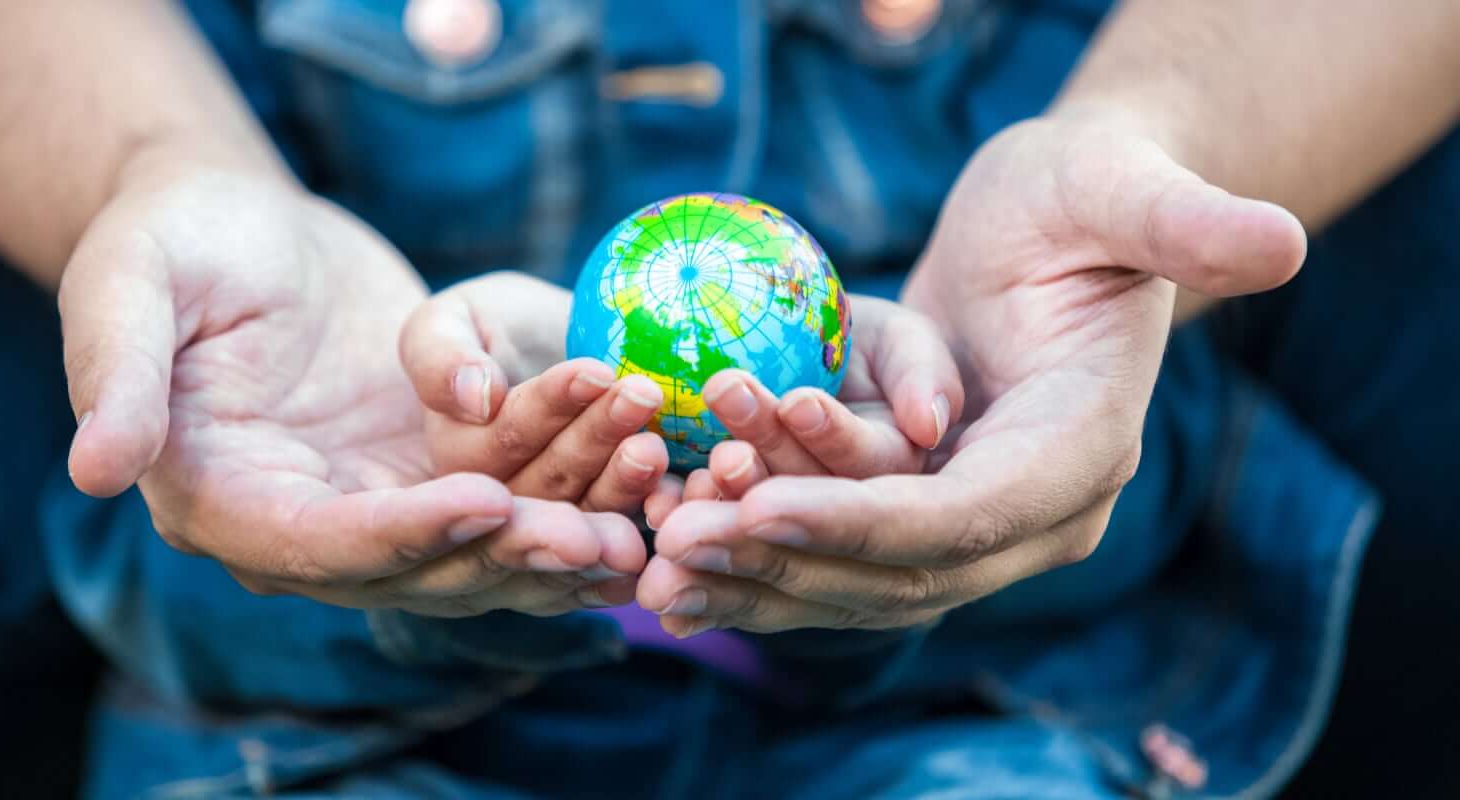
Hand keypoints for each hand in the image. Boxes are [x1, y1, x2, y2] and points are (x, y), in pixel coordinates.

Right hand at [61, 160, 642, 611]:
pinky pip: (512, 492)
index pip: (318, 547)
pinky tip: (646, 479)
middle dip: (509, 556)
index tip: (484, 503)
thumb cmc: (175, 239)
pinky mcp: (430, 470)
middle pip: (418, 568)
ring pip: (479, 545)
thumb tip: (95, 469)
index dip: (403, 536)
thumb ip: (117, 374)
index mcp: (222, 498)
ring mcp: (374, 503)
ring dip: (561, 530)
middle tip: (598, 535)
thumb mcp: (130, 284)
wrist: (240, 221)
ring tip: (642, 508)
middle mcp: (304, 525)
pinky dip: (575, 489)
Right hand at [399, 272, 670, 513]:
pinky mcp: (605, 522)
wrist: (534, 352)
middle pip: (547, 481)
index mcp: (454, 462)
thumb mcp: (442, 325)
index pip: (497, 440)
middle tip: (641, 395)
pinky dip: (658, 506)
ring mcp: (554, 522)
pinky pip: (630, 521)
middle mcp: (499, 510)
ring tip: (663, 433)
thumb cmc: (480, 330)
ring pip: (591, 506)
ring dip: (630, 472)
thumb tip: (475, 397)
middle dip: (596, 440)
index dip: (544, 408)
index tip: (591, 371)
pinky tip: (687, 486)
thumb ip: (439, 357)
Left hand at [637, 111, 1306, 634]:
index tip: (757, 510)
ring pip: (854, 580)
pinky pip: (831, 555)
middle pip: (899, 572)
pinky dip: (757, 561)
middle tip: (671, 546)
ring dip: (754, 577)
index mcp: (1081, 452)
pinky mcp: (920, 512)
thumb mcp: (1120, 190)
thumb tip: (1280, 240)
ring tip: (653, 558)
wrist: (1052, 227)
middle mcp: (1031, 512)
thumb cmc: (1084, 194)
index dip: (863, 522)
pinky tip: (672, 554)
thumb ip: (1184, 225)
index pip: (967, 519)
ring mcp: (972, 523)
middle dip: (785, 563)